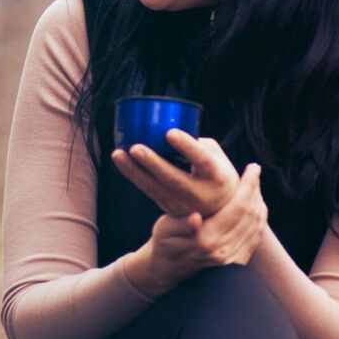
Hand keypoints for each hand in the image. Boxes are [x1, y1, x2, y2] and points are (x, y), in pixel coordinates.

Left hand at [111, 129, 239, 217]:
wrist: (221, 209)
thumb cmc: (216, 172)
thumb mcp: (216, 156)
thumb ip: (196, 143)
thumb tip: (168, 129)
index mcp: (217, 176)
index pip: (202, 161)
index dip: (187, 146)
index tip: (170, 132)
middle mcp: (201, 194)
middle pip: (173, 179)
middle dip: (152, 163)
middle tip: (135, 147)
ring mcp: (183, 205)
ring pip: (155, 188)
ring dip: (134, 171)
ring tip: (118, 154)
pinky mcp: (169, 208)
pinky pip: (148, 191)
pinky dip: (133, 175)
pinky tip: (121, 161)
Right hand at [127, 163, 266, 296]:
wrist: (169, 267)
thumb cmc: (165, 240)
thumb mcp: (165, 228)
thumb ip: (181, 224)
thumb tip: (195, 218)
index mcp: (206, 240)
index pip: (238, 208)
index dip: (248, 186)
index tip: (253, 167)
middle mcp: (223, 251)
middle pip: (250, 215)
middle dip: (255, 190)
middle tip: (255, 170)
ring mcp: (231, 258)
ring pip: (256, 225)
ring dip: (258, 202)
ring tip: (254, 184)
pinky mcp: (237, 262)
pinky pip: (256, 236)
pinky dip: (259, 218)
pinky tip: (255, 204)